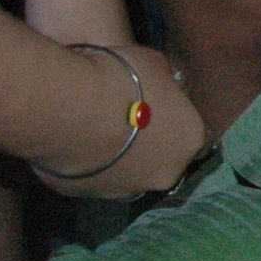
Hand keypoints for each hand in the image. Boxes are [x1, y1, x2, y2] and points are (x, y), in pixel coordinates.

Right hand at [35, 45, 209, 199]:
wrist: (66, 108)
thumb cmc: (120, 79)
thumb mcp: (155, 65)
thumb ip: (165, 83)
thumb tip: (162, 85)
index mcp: (190, 140)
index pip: (193, 137)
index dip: (176, 124)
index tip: (159, 111)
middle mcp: (165, 173)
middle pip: (162, 161)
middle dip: (149, 146)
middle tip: (124, 122)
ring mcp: (126, 190)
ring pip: (128, 175)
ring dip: (118, 160)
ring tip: (94, 134)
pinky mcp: (88, 196)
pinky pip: (93, 180)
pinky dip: (88, 167)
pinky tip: (73, 145)